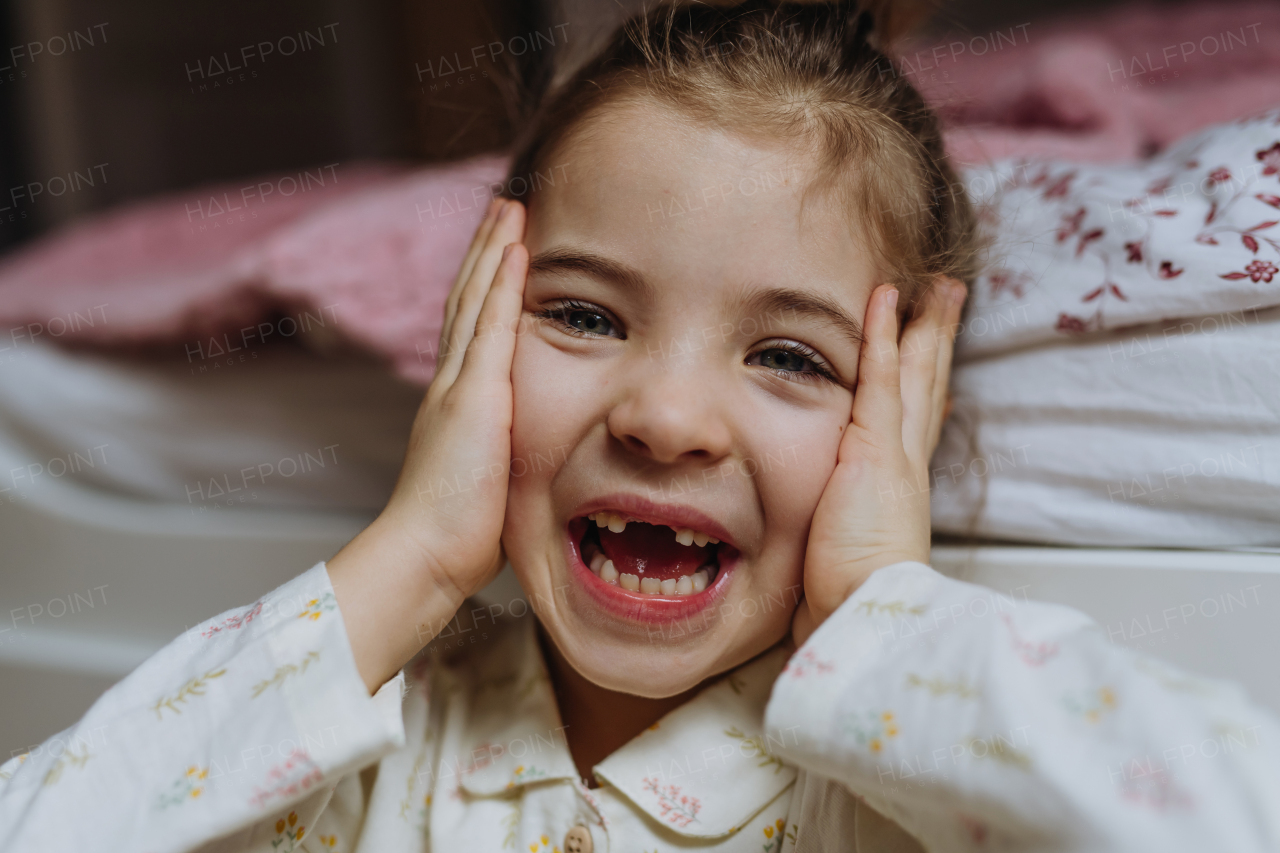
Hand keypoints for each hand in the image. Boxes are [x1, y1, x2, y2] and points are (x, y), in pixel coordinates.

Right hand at [327, 198, 528, 690]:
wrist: (424, 556)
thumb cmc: (456, 538)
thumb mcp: (484, 482)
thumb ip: (497, 457)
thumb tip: (518, 461)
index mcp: (456, 404)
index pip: (472, 331)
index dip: (486, 287)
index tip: (504, 251)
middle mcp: (452, 385)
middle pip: (467, 301)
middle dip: (486, 252)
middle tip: (505, 207)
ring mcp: (459, 387)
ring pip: (475, 300)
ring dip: (494, 250)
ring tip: (511, 207)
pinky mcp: (473, 396)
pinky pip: (491, 325)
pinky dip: (502, 283)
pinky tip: (516, 247)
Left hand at [791, 279, 965, 646]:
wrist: (864, 616)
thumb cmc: (848, 598)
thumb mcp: (845, 551)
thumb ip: (841, 528)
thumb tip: (834, 524)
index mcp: (898, 489)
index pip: (915, 425)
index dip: (927, 387)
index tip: (934, 359)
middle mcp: (905, 465)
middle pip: (928, 388)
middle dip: (938, 343)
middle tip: (950, 300)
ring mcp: (894, 453)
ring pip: (916, 374)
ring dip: (925, 325)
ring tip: (936, 286)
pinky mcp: (875, 448)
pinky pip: (881, 377)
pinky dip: (883, 335)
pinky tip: (886, 298)